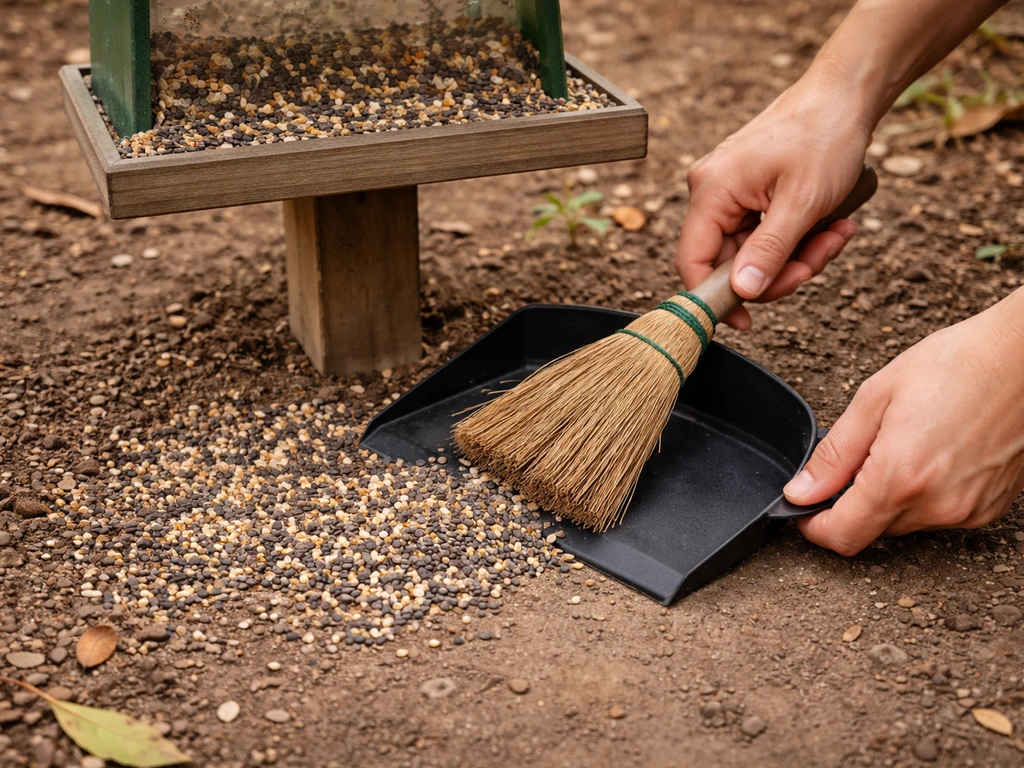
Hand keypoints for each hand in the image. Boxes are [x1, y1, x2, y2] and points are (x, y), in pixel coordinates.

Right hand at [675, 73, 871, 328]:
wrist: (845, 95)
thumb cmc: (824, 135)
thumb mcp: (802, 203)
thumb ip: (769, 252)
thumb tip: (743, 293)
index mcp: (711, 191)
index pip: (694, 262)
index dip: (716, 298)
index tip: (747, 322)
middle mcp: (711, 191)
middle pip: (730, 262)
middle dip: (780, 270)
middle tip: (819, 258)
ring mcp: (730, 191)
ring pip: (754, 251)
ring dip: (797, 254)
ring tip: (836, 232)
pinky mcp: (749, 191)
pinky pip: (765, 232)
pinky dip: (798, 237)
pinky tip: (830, 222)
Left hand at [784, 290, 1023, 554]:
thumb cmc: (957, 365)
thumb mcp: (875, 398)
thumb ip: (834, 454)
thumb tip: (801, 491)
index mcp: (900, 477)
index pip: (842, 535)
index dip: (814, 525)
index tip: (805, 505)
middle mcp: (936, 505)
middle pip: (871, 529)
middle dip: (853, 501)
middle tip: (864, 452)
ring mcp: (967, 511)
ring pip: (904, 523)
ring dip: (890, 496)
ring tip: (906, 443)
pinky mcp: (988, 509)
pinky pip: (938, 515)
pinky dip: (924, 494)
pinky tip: (934, 453)